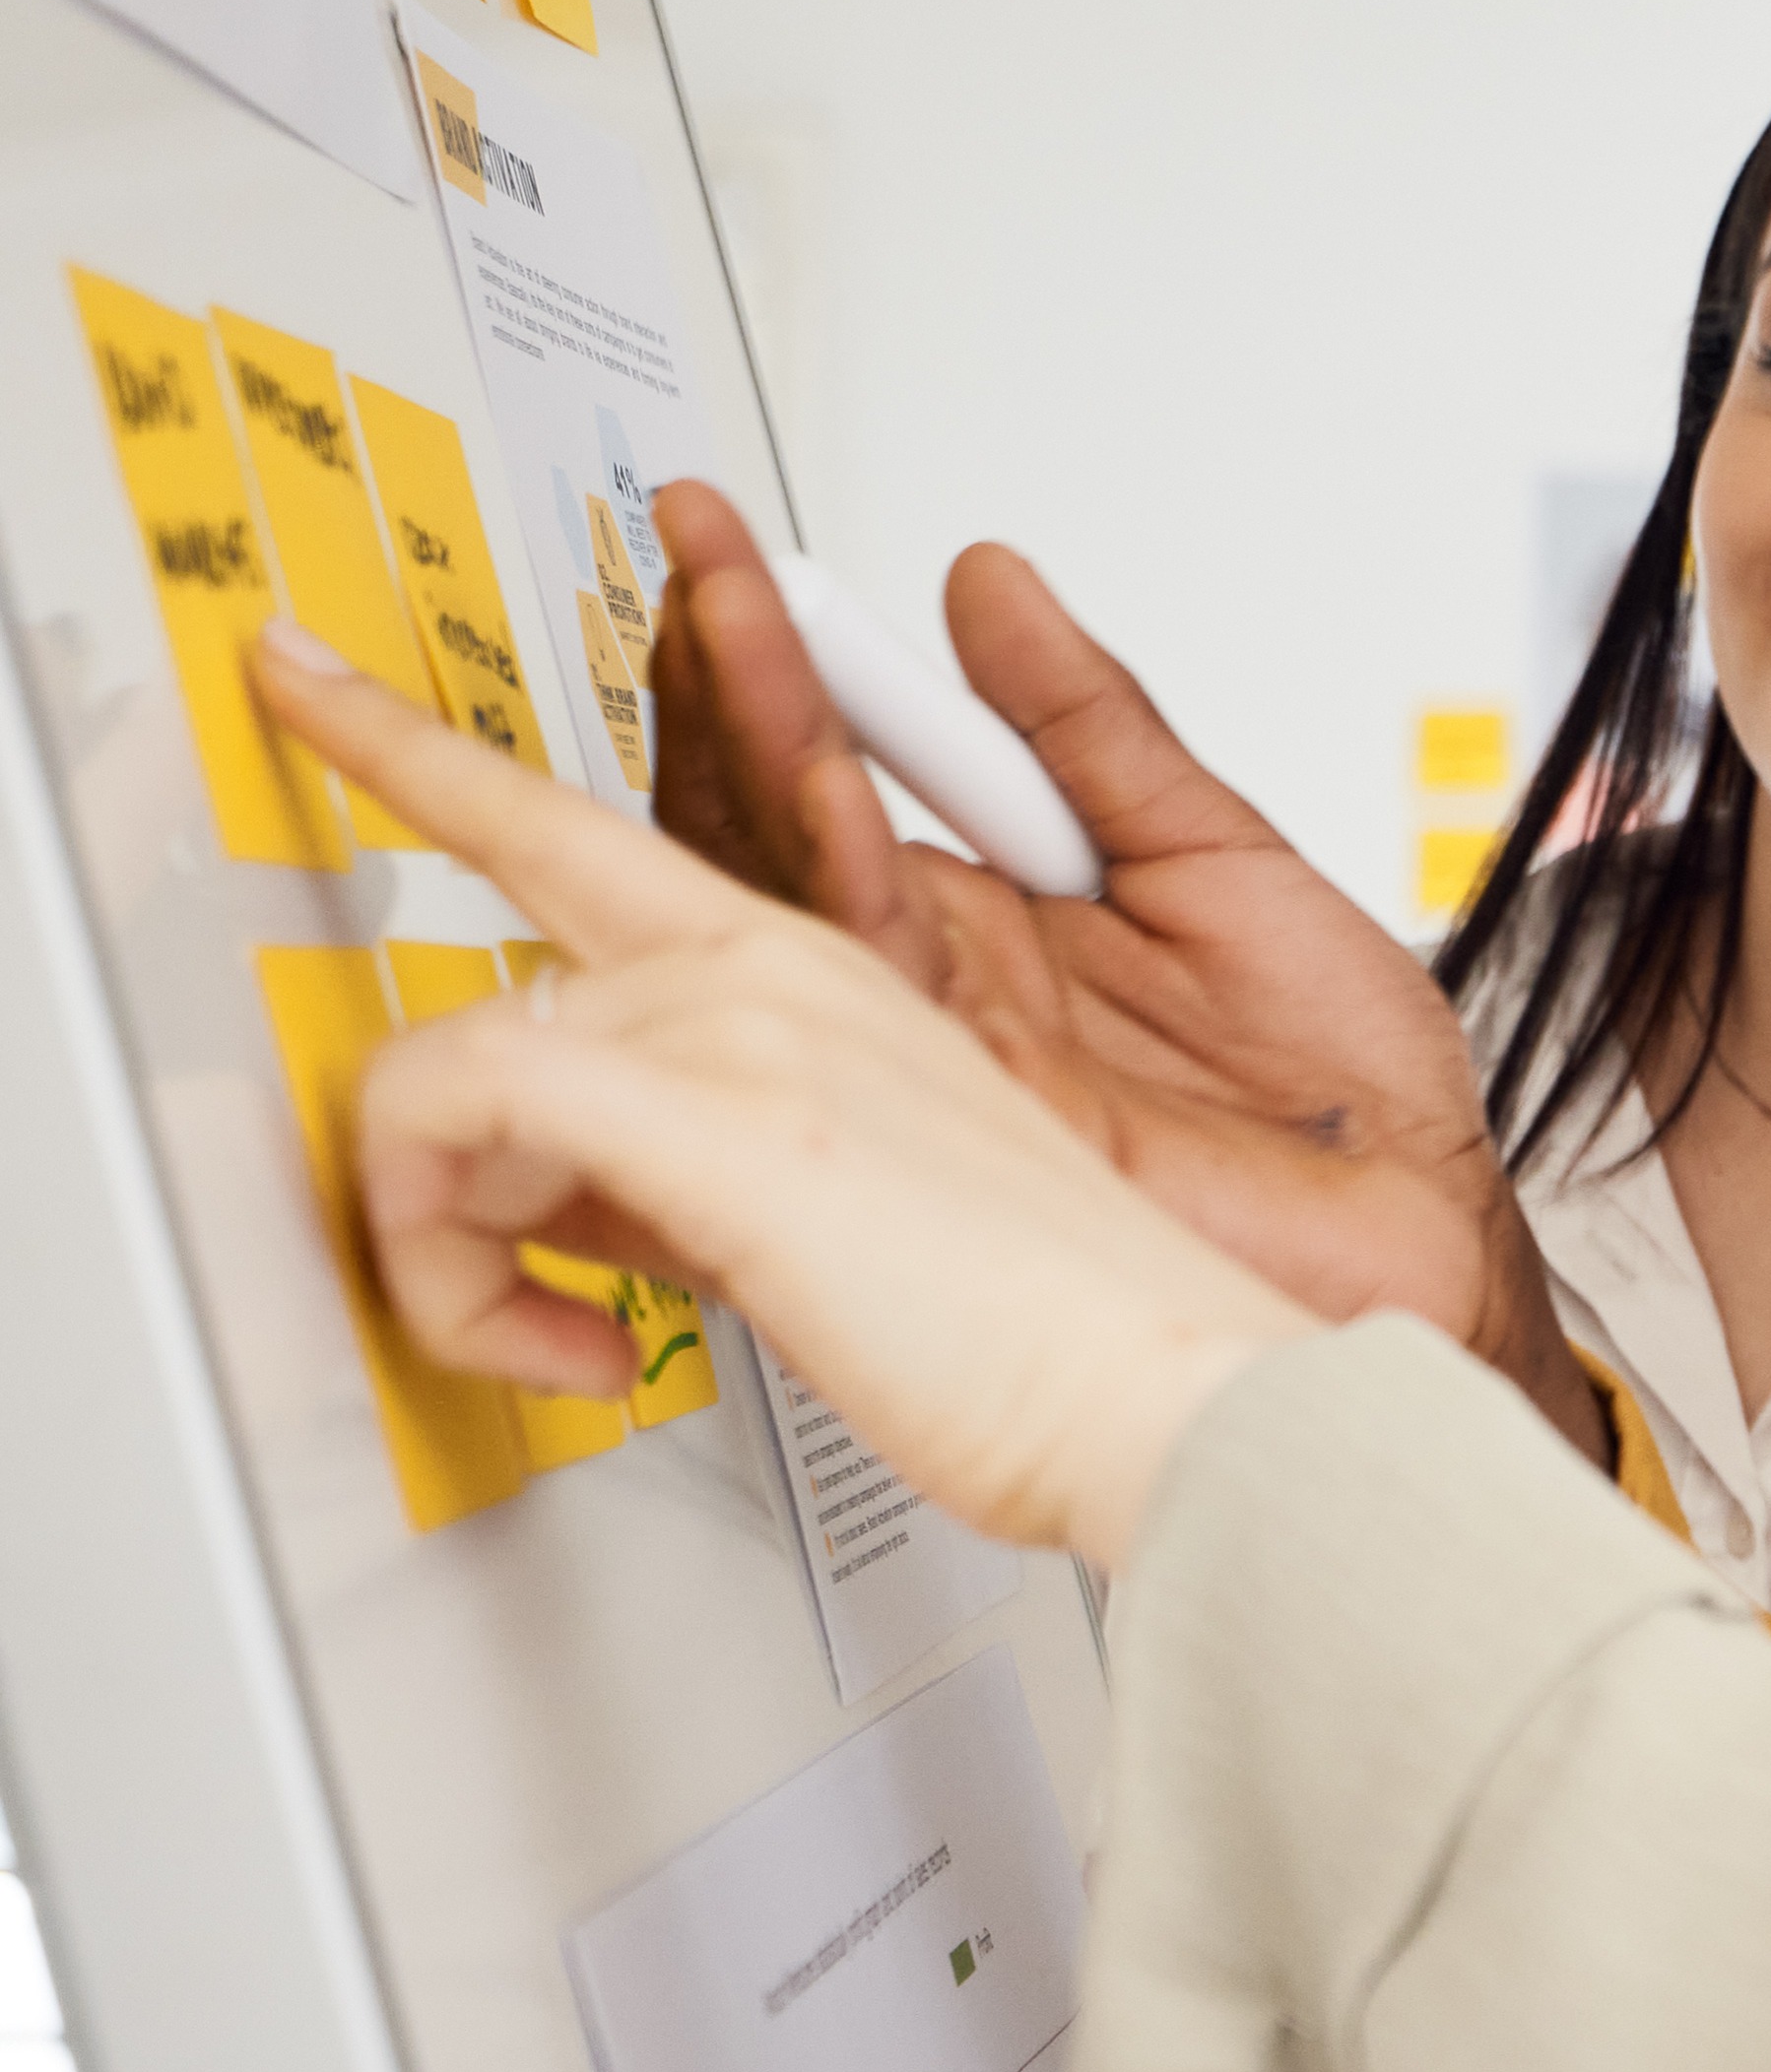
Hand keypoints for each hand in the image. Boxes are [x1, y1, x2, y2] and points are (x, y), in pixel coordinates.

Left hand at [254, 623, 1307, 1567]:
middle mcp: (792, 967)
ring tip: (533, 1322)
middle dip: (391, 757)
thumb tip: (558, 1207)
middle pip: (530, 852)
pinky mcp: (722, 1105)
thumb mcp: (825, 1228)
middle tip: (297, 685)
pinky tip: (538, 1333)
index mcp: (837, 979)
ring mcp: (760, 1021)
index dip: (451, 744)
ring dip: (445, 1210)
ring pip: (467, 1041)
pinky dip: (444, 1246)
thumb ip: (683, 1172)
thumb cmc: (1049, 1341)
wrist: (1171, 1395)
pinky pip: (460, 1105)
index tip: (329, 676)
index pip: (614, 823)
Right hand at [642, 487, 1591, 1444]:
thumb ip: (1092, 725)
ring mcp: (936, 1046)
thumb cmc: (1344, 1092)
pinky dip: (841, 866)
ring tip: (725, 608)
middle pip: (771, 816)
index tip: (729, 533)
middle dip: (727, 671)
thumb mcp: (1216, 851)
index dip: (777, 649)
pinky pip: (869, 983)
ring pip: (784, 884)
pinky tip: (826, 773)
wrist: (1427, 1232)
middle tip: (697, 545)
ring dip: (756, 736)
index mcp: (986, 916)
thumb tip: (988, 583)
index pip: (831, 763)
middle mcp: (936, 980)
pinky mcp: (967, 1112)